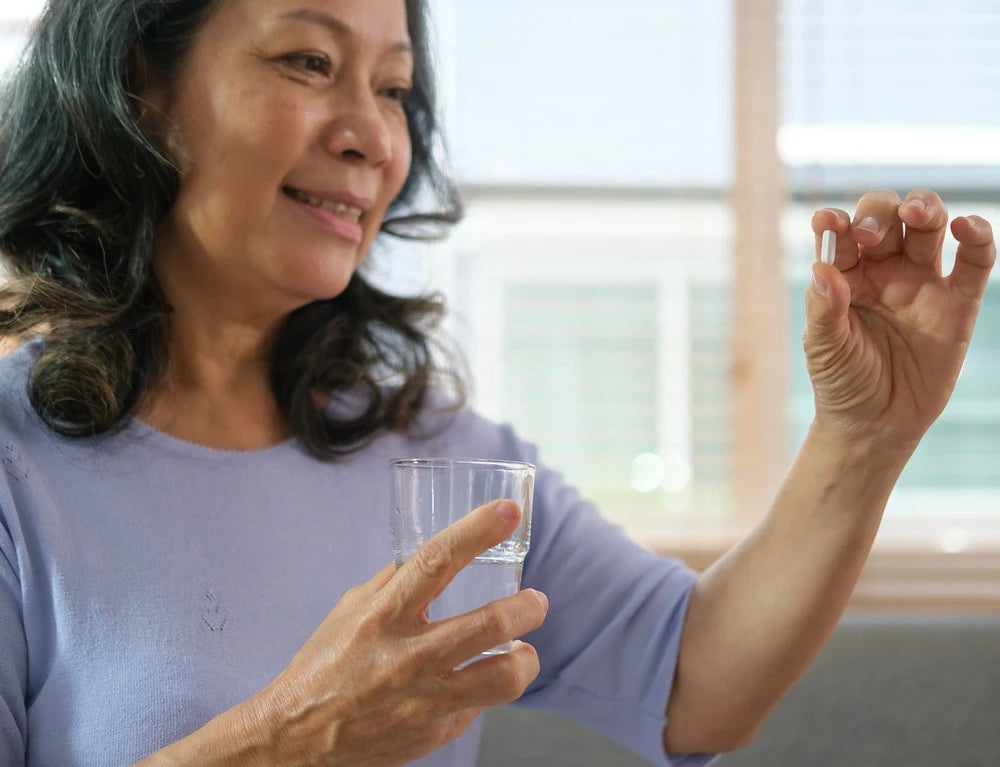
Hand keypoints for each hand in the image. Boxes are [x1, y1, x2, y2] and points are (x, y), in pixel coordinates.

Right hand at [246, 499, 547, 766]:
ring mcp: (425, 699)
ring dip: (526, 659)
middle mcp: (407, 657)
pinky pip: (479, 707)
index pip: (437, 561)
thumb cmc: (323, 666)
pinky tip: (477, 681)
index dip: (476, 532)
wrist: (297, 738)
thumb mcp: (350, 610)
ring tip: (523, 649)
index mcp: (383, 616)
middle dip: (527, 607)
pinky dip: (485, 690)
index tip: (506, 512)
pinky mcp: (436, 732)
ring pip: (504, 678)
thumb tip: (430, 553)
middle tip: (535, 600)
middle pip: (490, 624)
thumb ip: (393, 582)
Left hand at [805, 188, 995, 445]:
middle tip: (869, 234)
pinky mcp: (958, 302)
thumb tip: (820, 266)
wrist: (876, 423)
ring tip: (916, 212)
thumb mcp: (824, 348)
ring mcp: (922, 282)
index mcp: (844, 275)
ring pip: (929, 227)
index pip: (841, 235)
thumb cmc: (841, 381)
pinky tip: (967, 228)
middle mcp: (883, 270)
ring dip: (926, 208)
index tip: (827, 222)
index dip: (836, 223)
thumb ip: (824, 307)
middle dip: (879, 213)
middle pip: (887, 217)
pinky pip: (974, 261)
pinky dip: (978, 237)